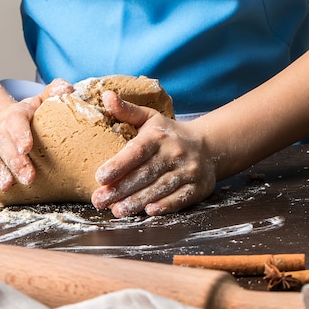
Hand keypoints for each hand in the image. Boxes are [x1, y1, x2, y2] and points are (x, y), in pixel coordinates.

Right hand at [0, 78, 74, 189]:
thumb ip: (53, 95)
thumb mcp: (38, 104)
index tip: (27, 148)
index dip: (20, 133)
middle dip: (13, 160)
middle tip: (27, 178)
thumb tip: (66, 89)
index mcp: (14, 114)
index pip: (16, 120)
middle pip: (0, 139)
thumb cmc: (22, 117)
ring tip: (5, 184)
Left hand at [91, 91, 216, 217]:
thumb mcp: (150, 118)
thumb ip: (127, 111)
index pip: (137, 151)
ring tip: (117, 211)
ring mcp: (188, 170)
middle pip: (145, 174)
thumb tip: (107, 96)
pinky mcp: (198, 187)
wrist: (209, 146)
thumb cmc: (169, 134)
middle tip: (99, 201)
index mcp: (158, 136)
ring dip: (137, 201)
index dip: (118, 165)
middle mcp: (174, 152)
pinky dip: (166, 206)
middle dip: (121, 189)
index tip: (100, 177)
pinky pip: (180, 198)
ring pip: (160, 188)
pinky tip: (149, 212)